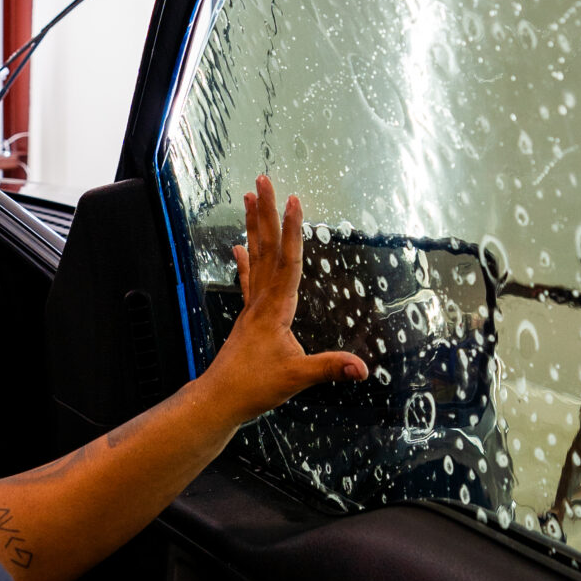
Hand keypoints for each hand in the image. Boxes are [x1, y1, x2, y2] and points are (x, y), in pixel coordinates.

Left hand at [207, 176, 367, 425]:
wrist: (219, 400)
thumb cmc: (253, 388)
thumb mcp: (296, 378)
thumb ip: (329, 369)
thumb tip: (362, 368)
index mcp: (275, 309)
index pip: (288, 261)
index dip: (293, 229)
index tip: (293, 199)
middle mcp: (261, 301)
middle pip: (267, 248)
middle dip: (267, 213)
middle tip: (263, 181)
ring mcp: (252, 307)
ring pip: (255, 257)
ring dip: (254, 227)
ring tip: (250, 199)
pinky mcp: (248, 318)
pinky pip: (248, 280)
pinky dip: (245, 261)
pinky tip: (238, 247)